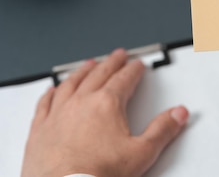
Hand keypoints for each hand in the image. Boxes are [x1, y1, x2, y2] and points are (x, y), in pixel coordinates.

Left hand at [21, 48, 188, 176]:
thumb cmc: (97, 174)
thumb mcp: (141, 153)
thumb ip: (162, 130)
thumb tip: (177, 115)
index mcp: (107, 104)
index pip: (125, 79)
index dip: (134, 70)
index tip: (138, 65)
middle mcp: (81, 103)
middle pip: (99, 74)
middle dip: (111, 63)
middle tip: (118, 55)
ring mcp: (58, 114)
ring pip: (71, 83)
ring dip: (83, 71)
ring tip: (89, 64)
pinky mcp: (40, 129)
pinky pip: (45, 103)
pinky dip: (51, 93)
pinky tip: (52, 90)